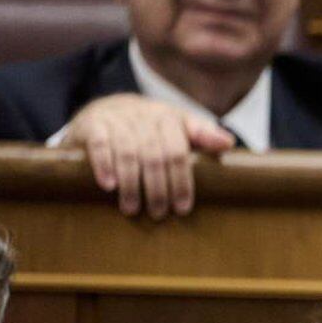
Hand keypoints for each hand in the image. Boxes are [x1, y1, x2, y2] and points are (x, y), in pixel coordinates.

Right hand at [61, 94, 233, 217]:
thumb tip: (228, 142)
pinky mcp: (93, 124)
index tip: (183, 208)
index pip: (179, 151)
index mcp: (169, 118)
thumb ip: (203, 136)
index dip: (182, 181)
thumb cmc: (151, 128)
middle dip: (158, 189)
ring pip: (128, 153)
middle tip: (158, 214)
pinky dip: (104, 165)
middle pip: (155, 156)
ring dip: (132, 184)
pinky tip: (109, 186)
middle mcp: (144, 116)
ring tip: (132, 209)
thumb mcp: (179, 128)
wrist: (107, 108)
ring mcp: (118, 119)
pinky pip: (100, 144)